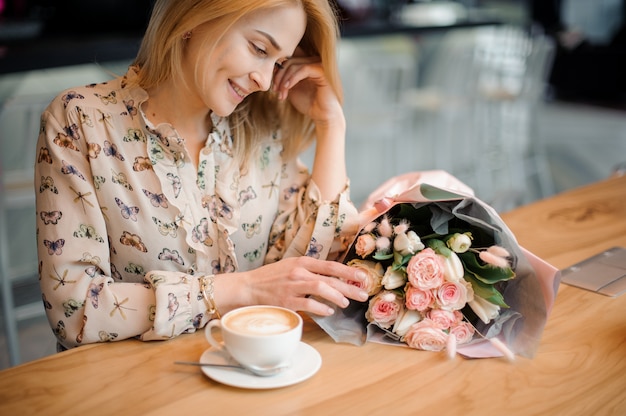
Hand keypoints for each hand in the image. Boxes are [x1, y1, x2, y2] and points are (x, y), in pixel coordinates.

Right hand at [217, 256, 368, 316]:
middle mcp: (298, 271)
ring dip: (337, 296)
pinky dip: (321, 308)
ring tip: (346, 302)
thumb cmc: (269, 279)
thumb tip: (331, 279)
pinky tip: (328, 311)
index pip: (330, 265)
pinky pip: (308, 304)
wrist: (246, 287)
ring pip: (321, 288)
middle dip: (349, 286)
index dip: (348, 271)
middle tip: (362, 294)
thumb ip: (309, 271)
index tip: (362, 277)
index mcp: (301, 261)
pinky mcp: (286, 300)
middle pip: (330, 278)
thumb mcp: (290, 267)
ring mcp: (292, 286)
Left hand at [272, 50, 343, 125]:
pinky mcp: (322, 70)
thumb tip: (273, 69)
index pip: (287, 60)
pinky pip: (303, 69)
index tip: (273, 86)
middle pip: (289, 61)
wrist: (322, 116)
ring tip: (281, 93)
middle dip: (279, 76)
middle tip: (275, 90)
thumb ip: (283, 78)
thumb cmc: (308, 103)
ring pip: (294, 65)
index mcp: (306, 64)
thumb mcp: (291, 88)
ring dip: (284, 80)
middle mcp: (313, 61)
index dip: (278, 71)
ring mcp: (318, 64)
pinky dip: (292, 78)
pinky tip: (287, 88)